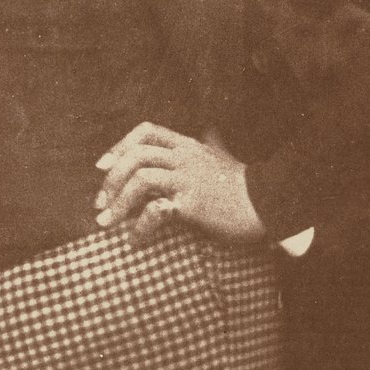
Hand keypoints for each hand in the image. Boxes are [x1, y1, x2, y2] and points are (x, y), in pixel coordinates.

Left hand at [94, 122, 264, 248]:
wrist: (269, 205)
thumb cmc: (243, 186)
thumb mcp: (223, 157)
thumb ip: (211, 144)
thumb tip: (211, 130)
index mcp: (188, 145)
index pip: (146, 131)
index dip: (119, 146)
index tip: (102, 166)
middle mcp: (185, 157)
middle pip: (136, 155)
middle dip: (111, 180)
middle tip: (100, 204)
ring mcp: (188, 179)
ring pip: (141, 178)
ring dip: (118, 202)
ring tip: (107, 223)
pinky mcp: (192, 204)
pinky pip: (155, 210)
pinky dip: (138, 226)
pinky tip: (134, 239)